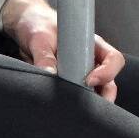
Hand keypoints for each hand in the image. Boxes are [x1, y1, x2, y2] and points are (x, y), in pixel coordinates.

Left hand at [0, 0, 124, 101]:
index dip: (107, 72)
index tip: (89, 81)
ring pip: (94, 94)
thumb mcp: (40, 38)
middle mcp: (90, 61)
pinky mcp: (66, 85)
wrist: (26, 25)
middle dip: (102, 97)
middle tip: (87, 108)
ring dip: (87, 104)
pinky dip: (72, 106)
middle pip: (109, 83)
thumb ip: (44, 57)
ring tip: (73, 112)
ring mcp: (79, 74)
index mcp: (91, 44)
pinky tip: (62, 111)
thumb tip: (49, 75)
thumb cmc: (39, 25)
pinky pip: (75, 99)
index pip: (113, 59)